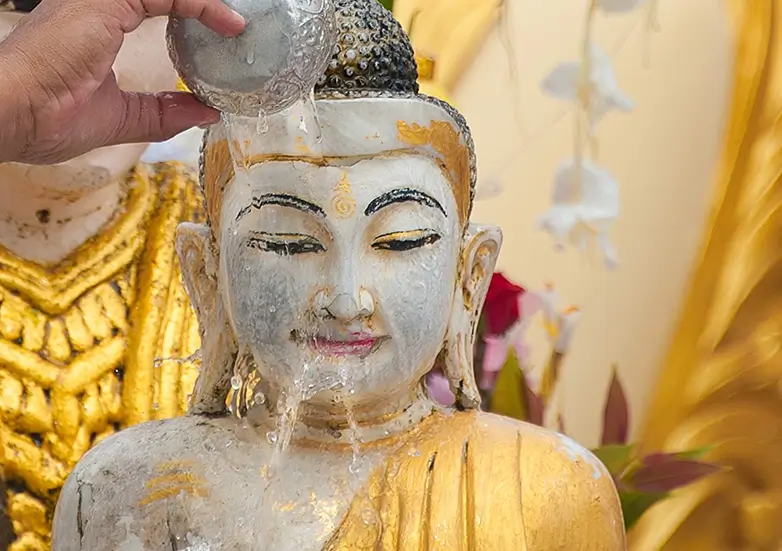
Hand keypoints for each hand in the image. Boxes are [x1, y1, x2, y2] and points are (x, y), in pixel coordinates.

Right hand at [0, 0, 244, 163]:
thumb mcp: (122, 118)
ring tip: (236, 21)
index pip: (153, 7)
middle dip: (198, 6)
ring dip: (204, 3)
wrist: (11, 115)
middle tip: (235, 23)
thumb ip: (164, 111)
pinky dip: (202, 5)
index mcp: (96, 25)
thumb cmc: (47, 117)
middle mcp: (97, 5)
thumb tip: (206, 111)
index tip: (227, 35)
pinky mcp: (104, 0)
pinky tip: (228, 23)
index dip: (193, 15)